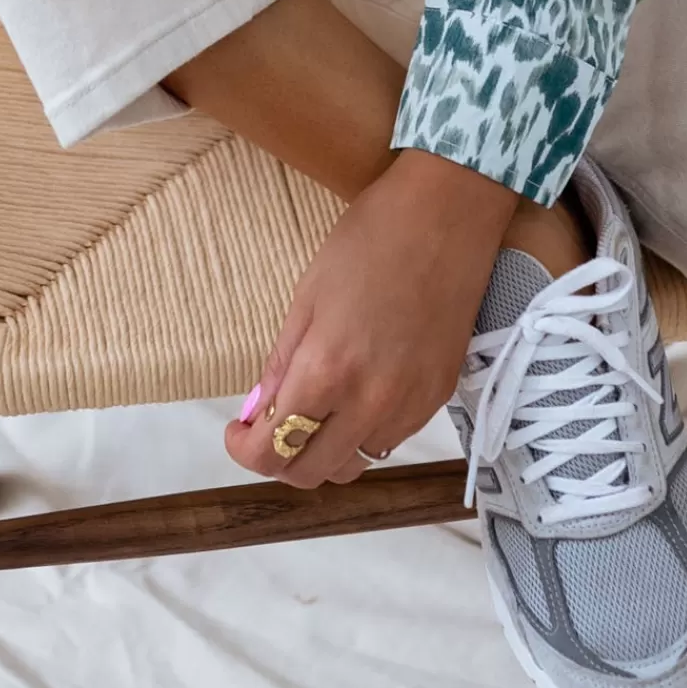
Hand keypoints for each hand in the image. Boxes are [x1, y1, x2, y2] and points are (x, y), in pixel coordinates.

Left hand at [222, 151, 520, 488]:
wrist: (448, 214)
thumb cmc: (370, 239)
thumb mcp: (308, 294)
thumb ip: (282, 362)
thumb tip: (256, 411)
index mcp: (327, 370)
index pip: (274, 450)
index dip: (244, 450)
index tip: (238, 431)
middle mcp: (370, 402)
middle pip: (311, 473)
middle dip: (279, 458)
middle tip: (271, 426)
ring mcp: (410, 405)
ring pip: (354, 464)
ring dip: (325, 451)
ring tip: (317, 412)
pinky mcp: (439, 397)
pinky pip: (390, 440)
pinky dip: (364, 433)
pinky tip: (359, 395)